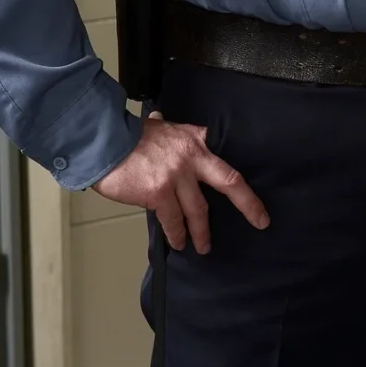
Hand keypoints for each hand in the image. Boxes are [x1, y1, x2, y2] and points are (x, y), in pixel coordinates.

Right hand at [93, 111, 269, 253]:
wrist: (104, 141)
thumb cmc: (129, 136)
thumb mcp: (160, 127)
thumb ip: (169, 130)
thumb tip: (161, 119)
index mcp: (195, 140)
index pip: (225, 160)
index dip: (242, 179)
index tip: (255, 192)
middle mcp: (193, 157)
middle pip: (229, 182)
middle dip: (248, 203)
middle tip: (260, 220)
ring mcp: (177, 176)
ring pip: (198, 209)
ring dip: (202, 231)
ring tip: (203, 247)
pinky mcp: (159, 193)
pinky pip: (172, 219)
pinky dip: (176, 233)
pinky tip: (178, 243)